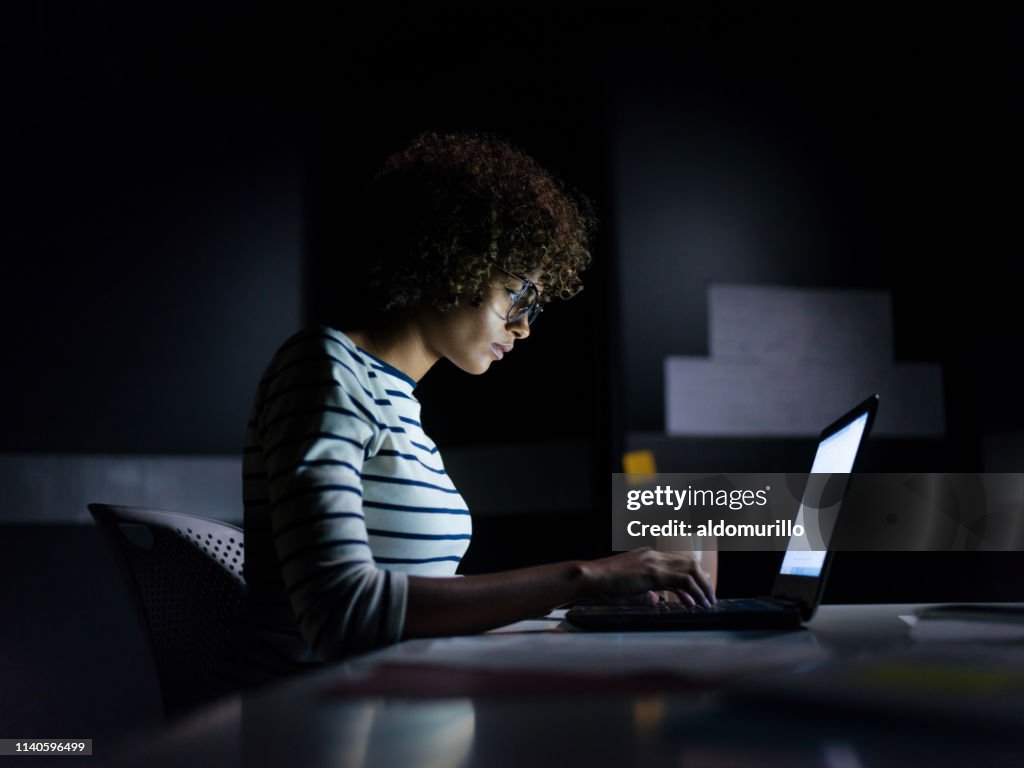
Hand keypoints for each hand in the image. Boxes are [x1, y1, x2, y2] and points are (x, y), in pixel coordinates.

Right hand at [579, 547, 715, 607]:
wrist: (589, 578)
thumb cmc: (603, 586)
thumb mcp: (629, 589)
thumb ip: (645, 593)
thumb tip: (656, 600)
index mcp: (648, 556)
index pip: (679, 563)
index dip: (693, 577)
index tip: (700, 592)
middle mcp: (654, 555)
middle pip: (690, 563)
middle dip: (703, 581)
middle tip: (709, 598)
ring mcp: (654, 562)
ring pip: (691, 569)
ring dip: (702, 587)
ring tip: (708, 602)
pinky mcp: (653, 572)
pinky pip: (682, 580)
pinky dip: (694, 591)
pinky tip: (696, 603)